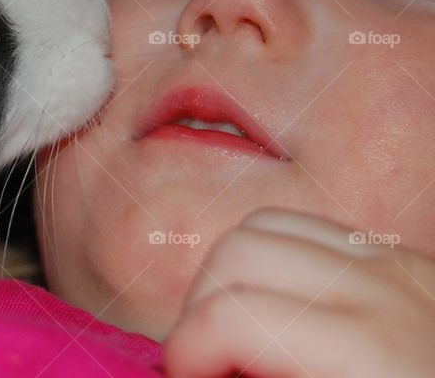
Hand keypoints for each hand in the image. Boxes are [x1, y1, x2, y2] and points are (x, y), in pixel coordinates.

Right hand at [162, 207, 434, 376]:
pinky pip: (311, 230)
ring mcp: (398, 266)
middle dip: (199, 309)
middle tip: (205, 366)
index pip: (232, 315)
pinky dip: (273, 260)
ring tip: (234, 335)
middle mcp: (383, 290)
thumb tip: (196, 377)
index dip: (184, 353)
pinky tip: (281, 310)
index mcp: (371, 354)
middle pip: (238, 254)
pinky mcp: (405, 262)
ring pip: (266, 227)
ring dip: (229, 277)